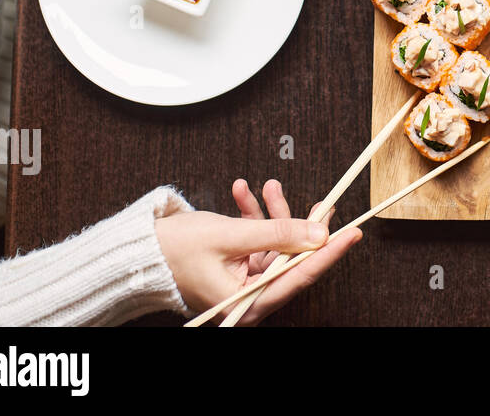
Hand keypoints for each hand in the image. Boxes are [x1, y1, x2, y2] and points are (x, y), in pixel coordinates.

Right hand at [155, 178, 361, 324]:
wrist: (136, 253)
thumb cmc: (173, 250)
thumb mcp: (230, 236)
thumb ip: (277, 233)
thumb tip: (318, 234)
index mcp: (248, 304)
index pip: (301, 277)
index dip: (330, 253)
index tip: (352, 233)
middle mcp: (249, 299)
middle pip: (291, 259)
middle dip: (297, 224)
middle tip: (320, 202)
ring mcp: (243, 284)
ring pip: (275, 245)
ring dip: (271, 214)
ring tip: (267, 186)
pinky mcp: (237, 269)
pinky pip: (256, 242)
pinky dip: (253, 218)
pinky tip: (244, 194)